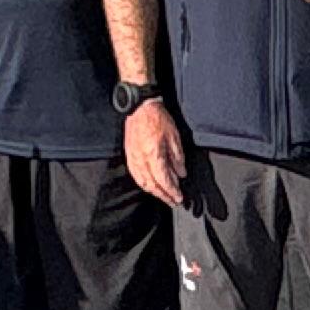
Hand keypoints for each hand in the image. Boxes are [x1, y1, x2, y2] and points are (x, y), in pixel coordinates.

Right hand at [121, 96, 186, 211]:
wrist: (140, 107)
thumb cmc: (158, 118)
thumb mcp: (174, 137)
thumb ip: (177, 158)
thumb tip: (181, 174)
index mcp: (154, 155)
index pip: (164, 180)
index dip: (172, 191)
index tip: (179, 198)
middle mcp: (141, 160)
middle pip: (152, 185)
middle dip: (164, 196)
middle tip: (173, 202)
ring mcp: (133, 158)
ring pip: (142, 182)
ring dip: (153, 192)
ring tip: (163, 196)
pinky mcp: (129, 155)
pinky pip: (135, 175)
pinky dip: (143, 183)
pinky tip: (148, 185)